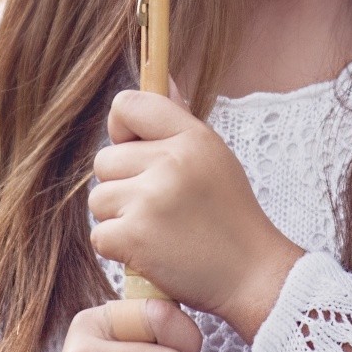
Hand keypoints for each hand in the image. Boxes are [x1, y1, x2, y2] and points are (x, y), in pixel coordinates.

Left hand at [88, 87, 307, 339]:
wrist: (252, 275)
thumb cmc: (230, 215)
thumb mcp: (214, 157)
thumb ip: (179, 120)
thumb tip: (163, 76)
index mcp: (191, 137)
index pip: (127, 105)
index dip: (122, 129)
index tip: (137, 150)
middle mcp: (170, 162)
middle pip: (104, 160)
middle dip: (122, 185)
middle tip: (157, 206)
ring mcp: (150, 199)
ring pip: (98, 200)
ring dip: (119, 219)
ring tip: (157, 230)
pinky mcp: (134, 237)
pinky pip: (99, 236)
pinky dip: (119, 250)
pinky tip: (151, 252)